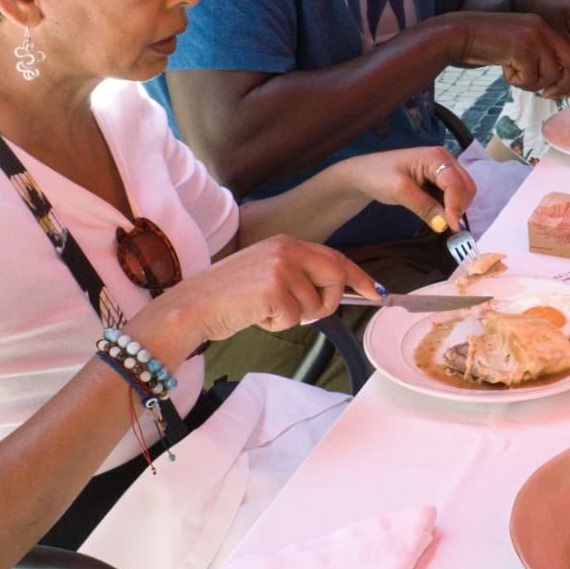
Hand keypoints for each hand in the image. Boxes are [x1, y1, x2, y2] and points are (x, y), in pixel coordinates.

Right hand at [136, 235, 378, 353]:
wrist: (192, 306)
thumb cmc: (229, 297)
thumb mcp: (268, 274)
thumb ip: (299, 275)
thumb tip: (335, 290)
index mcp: (287, 243)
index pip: (336, 258)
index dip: (359, 277)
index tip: (377, 292)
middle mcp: (287, 249)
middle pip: (335, 279)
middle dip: (327, 303)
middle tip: (302, 314)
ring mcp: (281, 267)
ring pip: (315, 305)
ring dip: (294, 318)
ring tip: (264, 310)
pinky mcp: (274, 288)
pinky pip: (295, 318)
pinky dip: (278, 325)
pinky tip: (256, 316)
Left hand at [337, 146, 474, 231]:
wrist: (363, 174)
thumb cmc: (378, 176)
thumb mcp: (399, 191)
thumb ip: (424, 207)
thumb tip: (445, 225)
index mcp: (436, 157)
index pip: (455, 183)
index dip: (456, 205)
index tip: (452, 227)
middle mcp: (445, 160)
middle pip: (466, 187)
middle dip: (460, 207)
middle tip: (447, 226)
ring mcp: (444, 170)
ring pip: (463, 192)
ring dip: (456, 208)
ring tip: (440, 220)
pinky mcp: (440, 180)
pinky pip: (454, 195)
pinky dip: (451, 207)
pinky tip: (439, 214)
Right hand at [447, 12, 569, 99]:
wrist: (459, 33)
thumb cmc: (486, 45)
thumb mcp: (517, 49)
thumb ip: (538, 60)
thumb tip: (556, 87)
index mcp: (542, 26)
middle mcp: (542, 28)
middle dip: (564, 86)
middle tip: (548, 95)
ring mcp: (533, 36)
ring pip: (550, 75)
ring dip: (532, 84)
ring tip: (514, 76)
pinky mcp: (522, 48)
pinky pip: (531, 79)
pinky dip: (518, 82)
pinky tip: (504, 70)